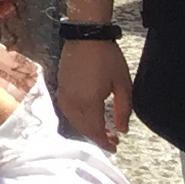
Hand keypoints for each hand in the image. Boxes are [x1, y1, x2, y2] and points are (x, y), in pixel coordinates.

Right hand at [56, 35, 132, 150]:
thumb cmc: (107, 58)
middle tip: (112, 140)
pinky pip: (67, 111)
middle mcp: (73, 101)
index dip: (105, 142)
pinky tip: (88, 117)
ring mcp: (64, 94)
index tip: (115, 147)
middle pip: (83, 128)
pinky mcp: (61, 87)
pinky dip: (78, 119)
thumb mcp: (122, 84)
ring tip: (102, 130)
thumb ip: (123, 109)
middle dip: (97, 137)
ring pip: (73, 121)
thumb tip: (122, 130)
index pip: (95, 130)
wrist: (86, 36)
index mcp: (88, 102)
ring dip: (87, 129)